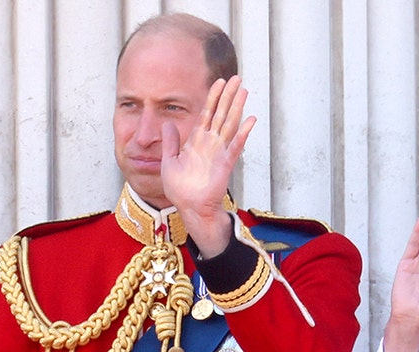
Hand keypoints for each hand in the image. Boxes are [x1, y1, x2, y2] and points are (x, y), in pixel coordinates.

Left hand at [161, 76, 256, 257]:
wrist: (189, 207)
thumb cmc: (180, 188)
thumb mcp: (169, 161)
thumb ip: (170, 142)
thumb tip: (168, 123)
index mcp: (197, 141)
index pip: (207, 113)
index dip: (212, 97)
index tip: (219, 82)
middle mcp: (210, 143)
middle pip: (221, 114)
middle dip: (228, 96)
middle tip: (236, 78)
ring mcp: (219, 152)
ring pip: (229, 124)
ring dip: (237, 108)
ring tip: (244, 91)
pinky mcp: (225, 164)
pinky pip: (235, 146)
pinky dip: (242, 133)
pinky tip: (250, 120)